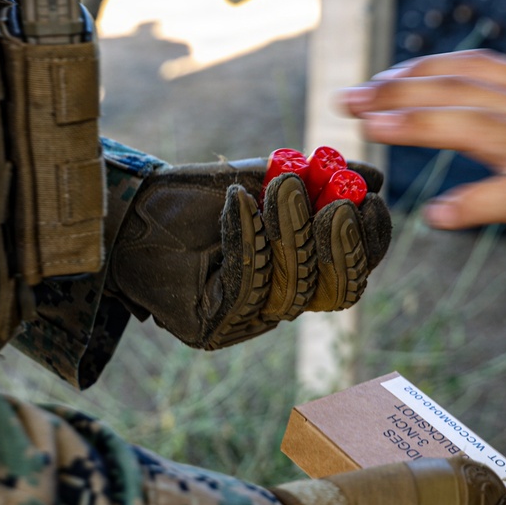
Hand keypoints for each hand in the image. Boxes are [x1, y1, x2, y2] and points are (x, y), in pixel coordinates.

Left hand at [105, 157, 390, 348]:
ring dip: (293, 232)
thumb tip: (375, 178)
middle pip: (332, 291)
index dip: (368, 242)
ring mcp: (245, 321)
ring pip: (291, 289)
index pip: (349, 270)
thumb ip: (317, 180)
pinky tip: (242, 198)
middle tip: (344, 204)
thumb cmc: (195, 197)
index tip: (372, 200)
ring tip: (284, 184)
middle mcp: (277, 303)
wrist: (130, 212)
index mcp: (298, 273)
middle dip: (344, 247)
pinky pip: (244, 285)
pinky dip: (247, 237)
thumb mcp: (264, 180)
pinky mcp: (211, 326)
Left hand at [344, 49, 505, 258]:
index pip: (471, 67)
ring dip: (418, 124)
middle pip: (458, 90)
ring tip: (373, 125)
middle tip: (349, 97)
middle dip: (397, 89)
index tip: (382, 77)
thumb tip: (489, 115)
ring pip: (474, 128)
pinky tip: (436, 215)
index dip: (419, 68)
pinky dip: (469, 206)